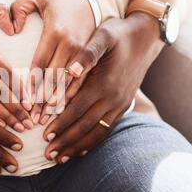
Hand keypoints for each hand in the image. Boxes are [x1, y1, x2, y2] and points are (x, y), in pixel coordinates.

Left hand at [10, 0, 95, 123]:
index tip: (24, 101)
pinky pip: (80, 83)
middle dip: (42, 100)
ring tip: (45, 121)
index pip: (40, 63)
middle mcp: (71, 46)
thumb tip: (13, 28)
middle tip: (32, 118)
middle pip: (53, 78)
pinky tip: (62, 112)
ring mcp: (83, 55)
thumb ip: (20, 6)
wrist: (98, 3)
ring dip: (56, 104)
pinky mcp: (91, 62)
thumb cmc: (63, 1)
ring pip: (67, 84)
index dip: (31, 84)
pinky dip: (70, 98)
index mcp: (56, 32)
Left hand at [42, 13, 163, 163]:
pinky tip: (81, 150)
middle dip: (65, 141)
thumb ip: (87, 53)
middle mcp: (113, 98)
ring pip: (97, 132)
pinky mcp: (124, 106)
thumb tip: (71, 70)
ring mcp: (120, 104)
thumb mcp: (103, 35)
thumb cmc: (119, 34)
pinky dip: (93, 142)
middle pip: (85, 126)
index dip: (60, 124)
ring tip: (60, 158)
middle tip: (47, 154)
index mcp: (104, 83)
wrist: (147, 37)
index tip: (44, 136)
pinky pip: (107, 129)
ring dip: (78, 147)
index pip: (77, 109)